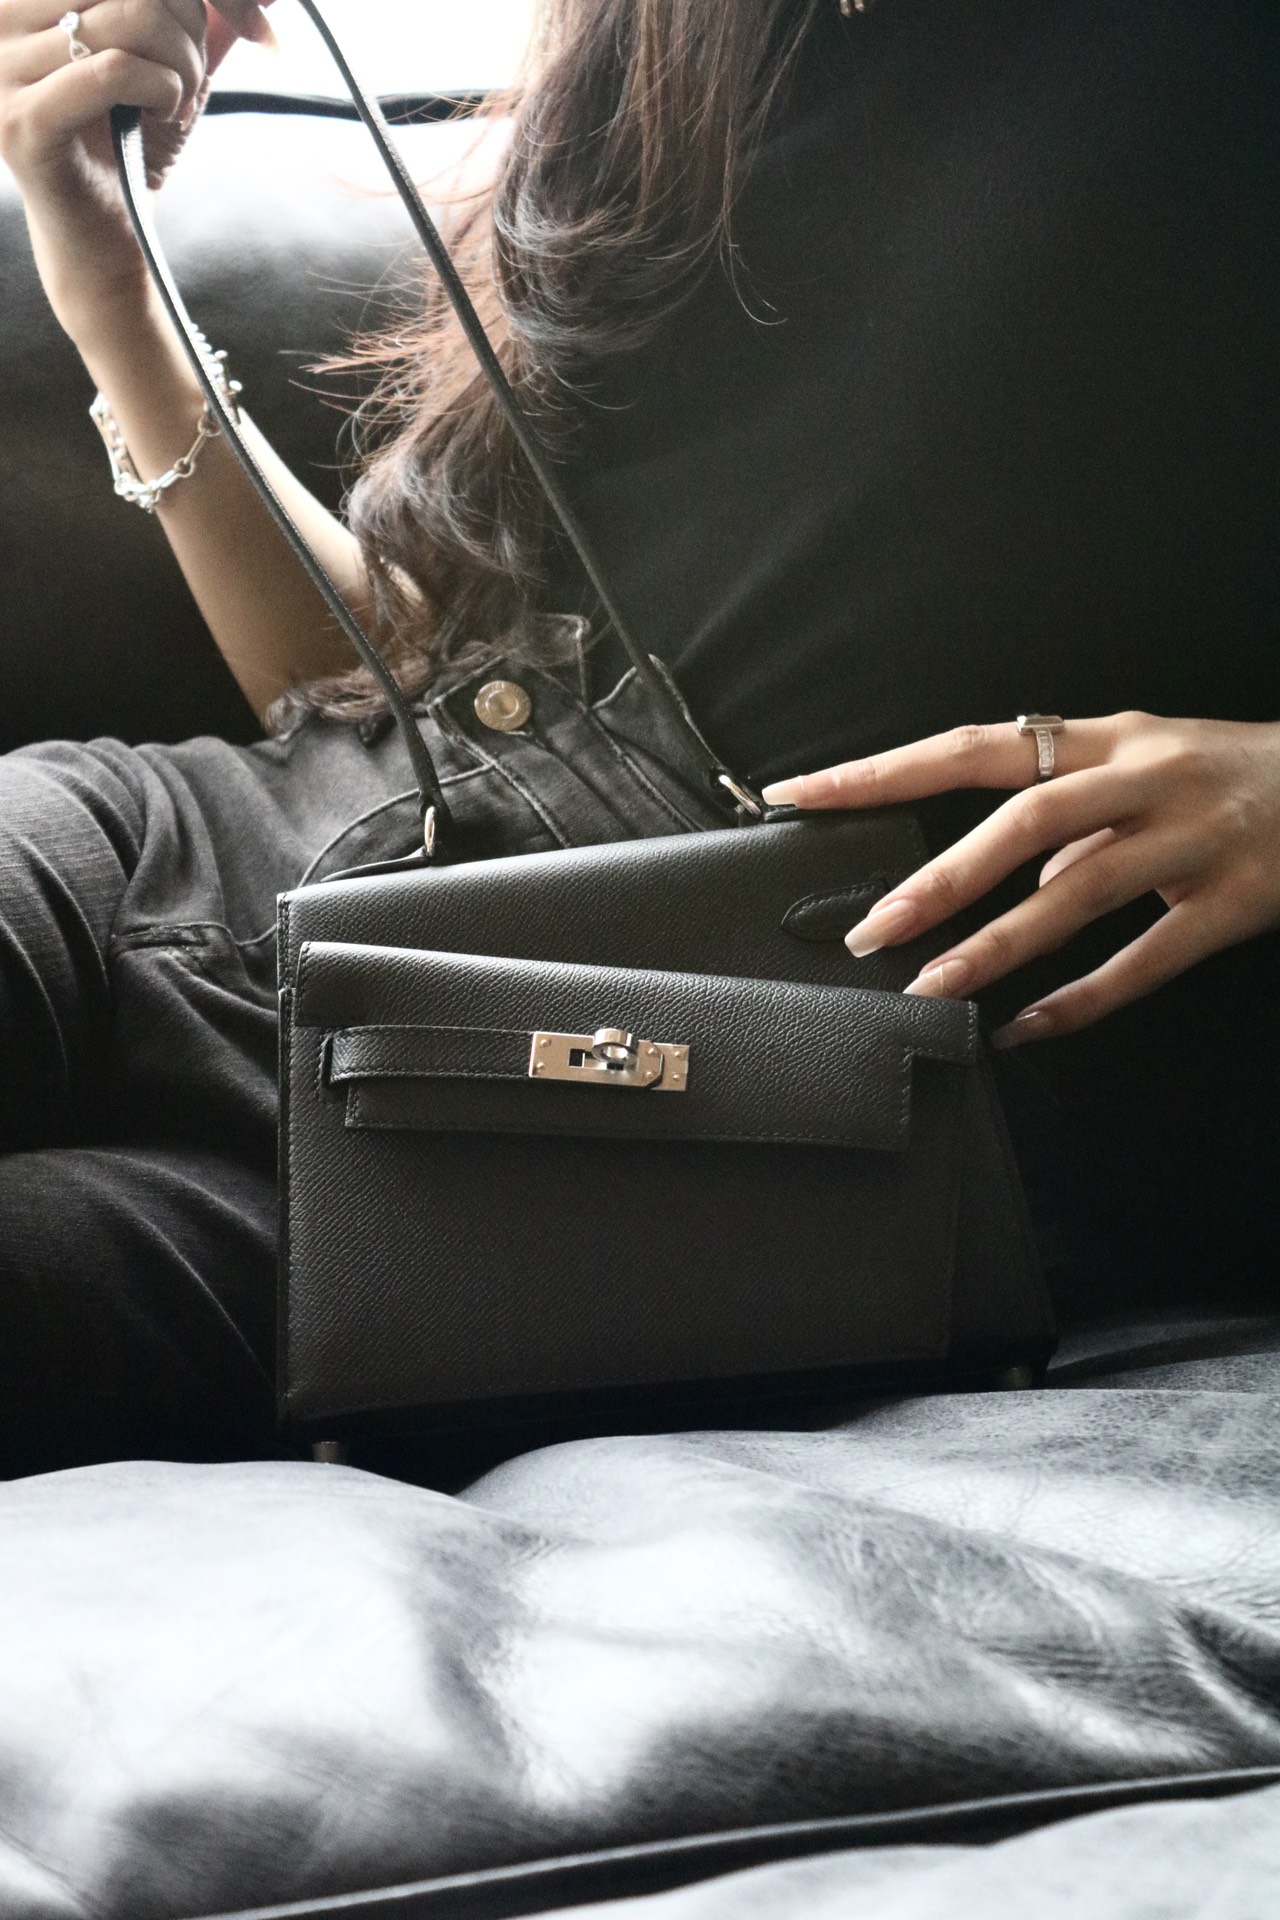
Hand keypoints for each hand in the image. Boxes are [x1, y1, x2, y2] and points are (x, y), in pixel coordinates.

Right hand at [0, 1, 273, 337]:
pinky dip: (161, 89)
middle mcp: (0, 19)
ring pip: (128, 17)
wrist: (105, 239)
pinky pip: (113, 70)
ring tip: (179, 101)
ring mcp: (1, 70)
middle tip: (194, 75)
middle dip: (187, 22)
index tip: (241, 24)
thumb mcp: (165, 61)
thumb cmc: (131, 146)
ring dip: (182, 63)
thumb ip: (191, 15)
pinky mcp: (22, 122)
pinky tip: (166, 114)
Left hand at [762, 712, 1279, 1044]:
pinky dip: (1082, 997)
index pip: (974, 746)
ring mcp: (1194, 837)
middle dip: (940, 878)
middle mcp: (1144, 776)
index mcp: (1106, 739)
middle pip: (1024, 819)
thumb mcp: (1142, 764)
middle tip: (869, 931)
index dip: (884, 769)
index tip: (801, 793)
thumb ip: (1066, 808)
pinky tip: (1025, 1027)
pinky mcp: (1236, 899)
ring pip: (1080, 890)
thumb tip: (993, 863)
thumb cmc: (1230, 775)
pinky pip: (1148, 958)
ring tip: (930, 988)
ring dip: (996, 943)